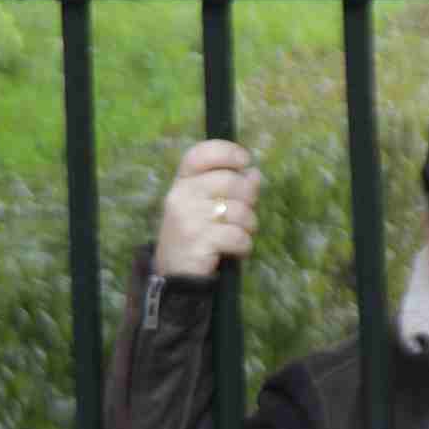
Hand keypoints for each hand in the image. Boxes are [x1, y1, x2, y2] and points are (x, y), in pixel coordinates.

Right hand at [154, 139, 261, 278]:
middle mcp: (181, 195)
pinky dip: (244, 246)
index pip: (202, 154)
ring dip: (249, 226)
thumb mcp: (205, 207)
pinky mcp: (198, 241)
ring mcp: (188, 218)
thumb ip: (228, 189)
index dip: (228, 152)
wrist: (174, 275)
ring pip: (239, 210)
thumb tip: (254, 173)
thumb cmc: (195, 237)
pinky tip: (236, 251)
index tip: (245, 161)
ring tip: (239, 235)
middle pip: (231, 181)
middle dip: (248, 198)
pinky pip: (238, 236)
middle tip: (245, 215)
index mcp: (182, 182)